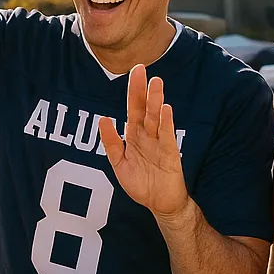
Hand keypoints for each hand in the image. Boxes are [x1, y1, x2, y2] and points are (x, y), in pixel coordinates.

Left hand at [98, 65, 188, 219]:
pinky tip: (166, 109)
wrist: (159, 204)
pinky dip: (166, 123)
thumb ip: (111, 142)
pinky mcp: (170, 155)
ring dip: (156, 101)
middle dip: (143, 90)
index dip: (133, 90)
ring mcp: (160, 144)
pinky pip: (167, 137)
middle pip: (145, 109)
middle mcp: (148, 135)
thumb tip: (103, 119)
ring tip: (156, 83)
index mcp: (135, 135)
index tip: (135, 70)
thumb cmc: (140, 183)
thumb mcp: (119, 163)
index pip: (134, 108)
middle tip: (142, 69)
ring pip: (156, 119)